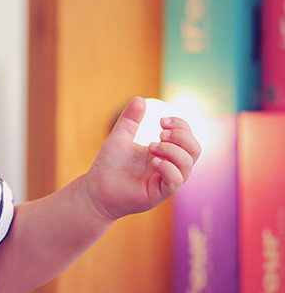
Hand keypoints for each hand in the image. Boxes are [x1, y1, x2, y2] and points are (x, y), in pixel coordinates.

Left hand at [85, 96, 200, 220]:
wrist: (96, 189)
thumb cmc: (109, 164)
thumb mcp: (120, 137)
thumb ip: (130, 120)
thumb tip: (140, 98)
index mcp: (165, 152)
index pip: (188, 137)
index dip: (181, 126)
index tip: (161, 120)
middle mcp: (170, 166)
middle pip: (195, 149)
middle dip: (181, 136)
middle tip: (159, 133)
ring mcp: (166, 181)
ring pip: (188, 165)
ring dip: (172, 150)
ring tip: (151, 147)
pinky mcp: (160, 194)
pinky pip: (176, 181)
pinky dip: (168, 168)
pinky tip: (153, 161)